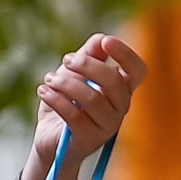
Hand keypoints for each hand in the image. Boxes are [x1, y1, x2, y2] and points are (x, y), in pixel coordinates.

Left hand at [21, 33, 147, 179]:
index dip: (126, 54)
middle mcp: (121, 108)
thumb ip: (89, 55)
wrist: (49, 136)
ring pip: (92, 98)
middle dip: (86, 65)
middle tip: (66, 60)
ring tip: (48, 79)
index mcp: (122, 89)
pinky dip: (55, 99)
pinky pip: (74, 115)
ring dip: (66, 83)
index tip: (106, 41)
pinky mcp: (89, 140)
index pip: (137, 71)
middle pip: (113, 81)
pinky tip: (43, 91)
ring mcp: (108, 126)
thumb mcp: (74, 72)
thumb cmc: (66, 101)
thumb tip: (101, 40)